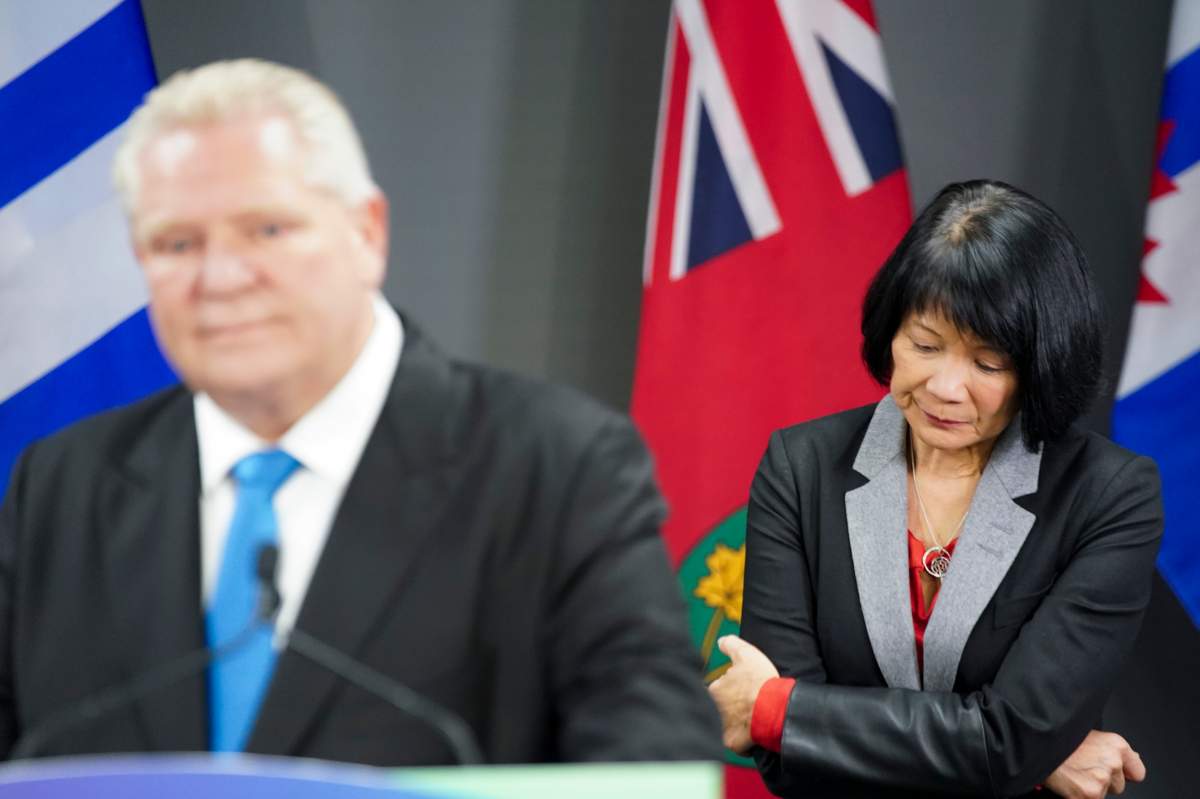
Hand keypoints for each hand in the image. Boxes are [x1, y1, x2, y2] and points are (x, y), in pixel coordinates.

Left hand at [707, 635, 779, 754]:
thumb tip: (720, 641)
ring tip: (753, 717)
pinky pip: (735, 741)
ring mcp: (722, 727)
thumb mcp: (746, 654)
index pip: (717, 688)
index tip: (743, 689)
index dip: (731, 687)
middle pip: (720, 707)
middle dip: (731, 706)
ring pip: (727, 723)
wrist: (774, 709)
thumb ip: (731, 644)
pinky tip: (753, 733)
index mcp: (715, 690)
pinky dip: (742, 740)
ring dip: (737, 721)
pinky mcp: (732, 742)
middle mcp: (714, 709)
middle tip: (749, 703)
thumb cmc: (759, 681)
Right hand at [1044, 730, 1145, 798]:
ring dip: (1090, 789)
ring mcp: (1102, 779)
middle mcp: (1113, 761)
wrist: (1035, 743)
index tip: (1112, 773)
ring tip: (1072, 773)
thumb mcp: (1089, 734)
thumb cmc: (1058, 737)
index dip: (1124, 774)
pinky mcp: (1090, 794)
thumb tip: (1133, 758)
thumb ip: (1111, 749)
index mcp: (1116, 744)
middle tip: (1081, 769)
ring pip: (1104, 794)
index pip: (1137, 772)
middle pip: (1119, 786)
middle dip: (1103, 782)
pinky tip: (1068, 783)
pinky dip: (1078, 796)